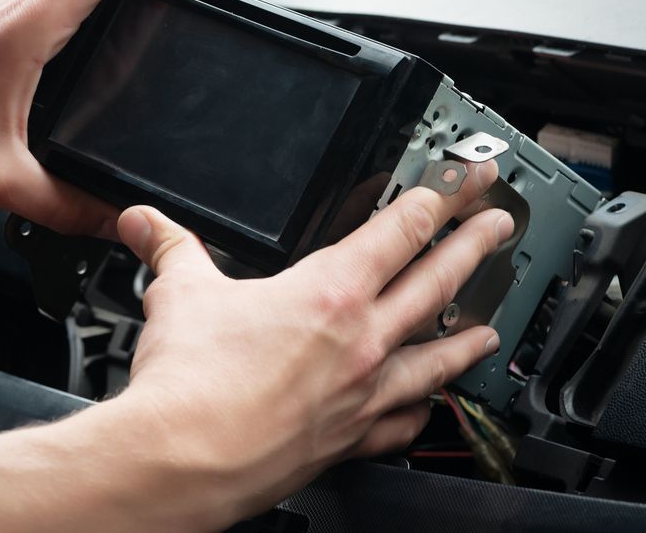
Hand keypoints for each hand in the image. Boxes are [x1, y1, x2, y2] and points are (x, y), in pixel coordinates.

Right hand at [117, 160, 512, 522]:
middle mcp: (359, 341)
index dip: (438, 199)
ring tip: (488, 329)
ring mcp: (361, 394)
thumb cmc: (192, 383)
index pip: (400, 231)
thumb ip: (169, 247)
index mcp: (328, 293)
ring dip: (465, 338)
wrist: (183, 460)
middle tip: (501, 229)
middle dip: (475, 248)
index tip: (461, 185)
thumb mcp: (179, 292)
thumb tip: (144, 223)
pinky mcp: (348, 439)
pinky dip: (419, 414)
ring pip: (434, 358)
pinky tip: (424, 411)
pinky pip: (401, 424)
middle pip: (436, 283)